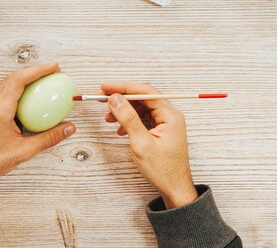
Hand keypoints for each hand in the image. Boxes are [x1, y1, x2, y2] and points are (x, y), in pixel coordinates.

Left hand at [0, 62, 75, 209]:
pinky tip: (18, 106)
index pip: (19, 80)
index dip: (38, 70)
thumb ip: (48, 138)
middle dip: (33, 75)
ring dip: (20, 86)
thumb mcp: (23, 152)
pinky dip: (9, 97)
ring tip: (36, 91)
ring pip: (3, 87)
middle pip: (13, 80)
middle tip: (50, 76)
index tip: (53, 67)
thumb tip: (68, 128)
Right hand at [103, 83, 197, 208]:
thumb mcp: (141, 143)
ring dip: (124, 110)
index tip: (105, 88)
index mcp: (170, 115)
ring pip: (141, 107)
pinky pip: (143, 117)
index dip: (123, 87)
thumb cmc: (163, 170)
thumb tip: (115, 99)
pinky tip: (120, 129)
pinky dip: (130, 120)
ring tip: (108, 118)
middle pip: (143, 97)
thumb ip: (128, 118)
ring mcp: (166, 122)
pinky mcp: (161, 129)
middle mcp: (170, 115)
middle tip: (102, 99)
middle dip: (121, 98)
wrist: (174, 189)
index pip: (145, 91)